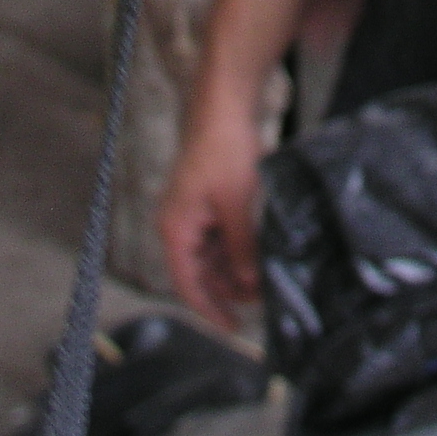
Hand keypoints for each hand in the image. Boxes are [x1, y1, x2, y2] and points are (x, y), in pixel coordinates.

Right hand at [158, 100, 265, 332]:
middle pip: (198, 272)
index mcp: (176, 228)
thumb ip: (241, 247)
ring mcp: (192, 212)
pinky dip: (235, 249)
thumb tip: (249, 282)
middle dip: (227, 289)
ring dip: (233, 270)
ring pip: (210, 255)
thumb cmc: (224, 151)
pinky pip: (217, 236)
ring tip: (261, 280)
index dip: (209, 309)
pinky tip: (256, 254)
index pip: (187, 283)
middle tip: (258, 303)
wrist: (224, 107)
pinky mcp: (206, 201)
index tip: (232, 328)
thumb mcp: (237, 205)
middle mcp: (178, 224)